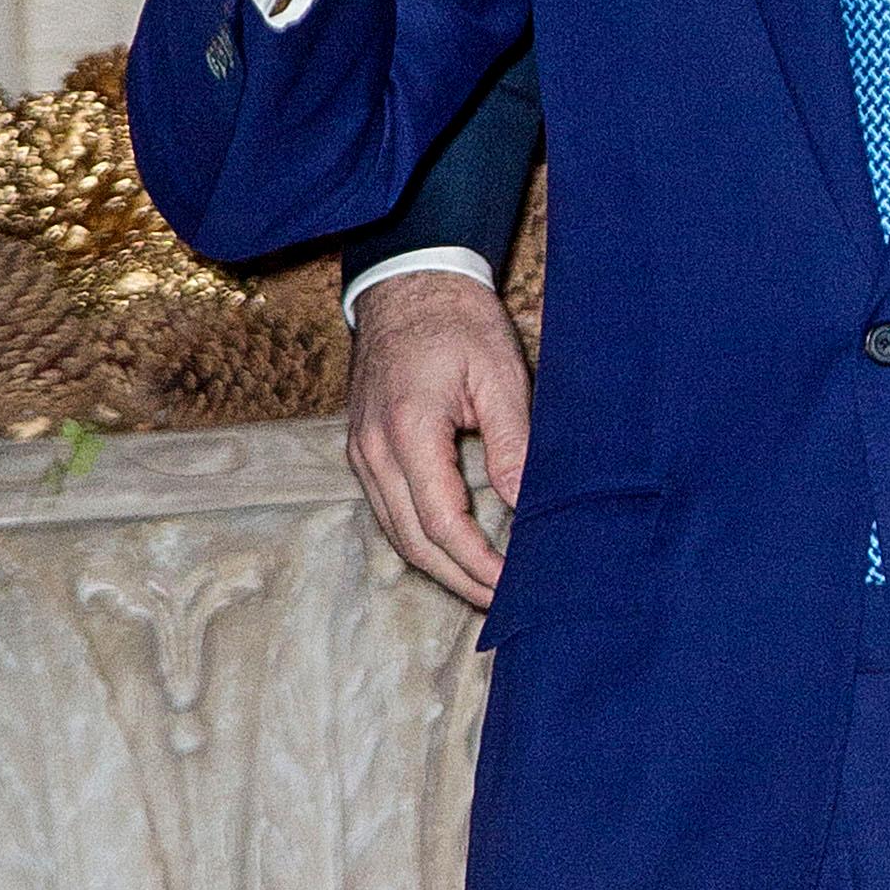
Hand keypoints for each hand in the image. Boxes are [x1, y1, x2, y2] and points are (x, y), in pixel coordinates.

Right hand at [345, 269, 532, 604]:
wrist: (408, 284)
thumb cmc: (458, 323)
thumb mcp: (499, 375)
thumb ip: (512, 442)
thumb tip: (527, 506)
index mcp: (407, 431)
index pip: (442, 522)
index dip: (478, 562)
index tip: (514, 586)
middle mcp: (373, 451)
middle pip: (413, 542)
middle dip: (460, 580)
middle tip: (507, 605)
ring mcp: (362, 453)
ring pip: (397, 533)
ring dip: (440, 567)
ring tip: (487, 589)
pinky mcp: (364, 451)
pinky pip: (390, 512)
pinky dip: (422, 540)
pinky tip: (456, 553)